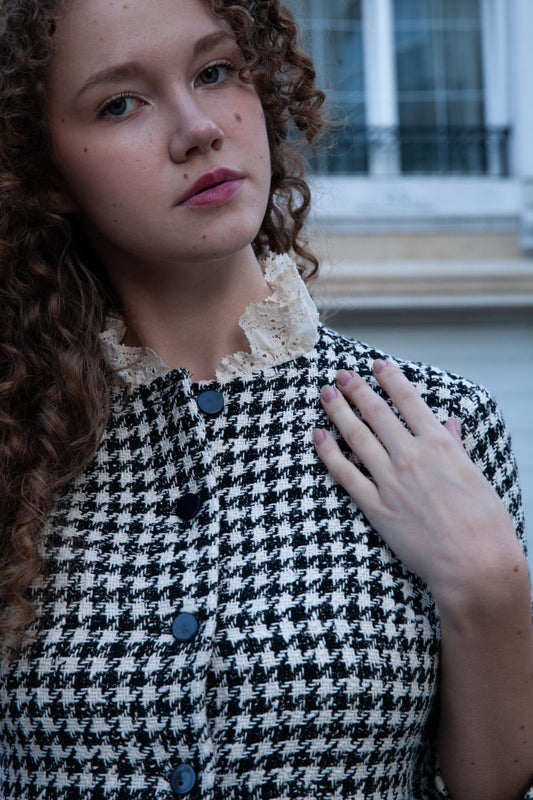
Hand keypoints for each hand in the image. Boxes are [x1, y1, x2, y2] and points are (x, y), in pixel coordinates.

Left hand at [313, 360, 523, 605]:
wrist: (475, 564)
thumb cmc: (484, 524)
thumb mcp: (474, 476)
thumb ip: (455, 447)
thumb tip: (449, 423)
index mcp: (439, 445)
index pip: (409, 401)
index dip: (390, 379)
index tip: (377, 365)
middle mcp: (410, 456)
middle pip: (376, 412)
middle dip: (357, 389)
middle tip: (342, 374)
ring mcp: (390, 480)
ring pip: (356, 436)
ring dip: (339, 411)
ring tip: (326, 393)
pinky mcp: (376, 507)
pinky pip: (345, 474)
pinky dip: (328, 453)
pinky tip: (318, 436)